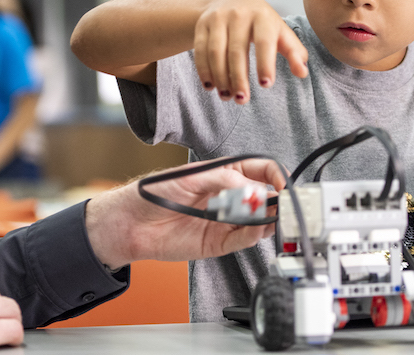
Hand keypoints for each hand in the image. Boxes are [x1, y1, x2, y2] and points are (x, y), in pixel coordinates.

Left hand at [85, 158, 285, 269]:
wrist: (130, 222)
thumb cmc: (154, 193)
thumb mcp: (190, 177)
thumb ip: (223, 180)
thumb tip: (253, 189)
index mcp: (223, 174)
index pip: (259, 170)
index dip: (275, 175)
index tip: (283, 184)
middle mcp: (228, 197)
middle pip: (264, 197)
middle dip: (277, 200)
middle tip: (283, 204)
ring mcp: (225, 220)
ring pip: (259, 220)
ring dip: (269, 219)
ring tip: (272, 216)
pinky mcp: (218, 243)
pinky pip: (243, 240)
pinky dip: (254, 235)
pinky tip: (256, 228)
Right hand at [193, 0, 307, 103]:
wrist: (231, 1)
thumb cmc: (261, 23)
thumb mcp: (280, 32)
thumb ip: (294, 52)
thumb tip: (302, 73)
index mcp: (263, 16)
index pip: (264, 42)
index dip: (265, 63)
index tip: (266, 84)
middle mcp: (238, 14)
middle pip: (236, 50)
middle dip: (238, 78)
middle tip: (242, 100)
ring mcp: (217, 18)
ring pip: (215, 52)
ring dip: (220, 77)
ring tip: (226, 97)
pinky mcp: (202, 25)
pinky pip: (200, 50)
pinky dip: (204, 70)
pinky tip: (210, 86)